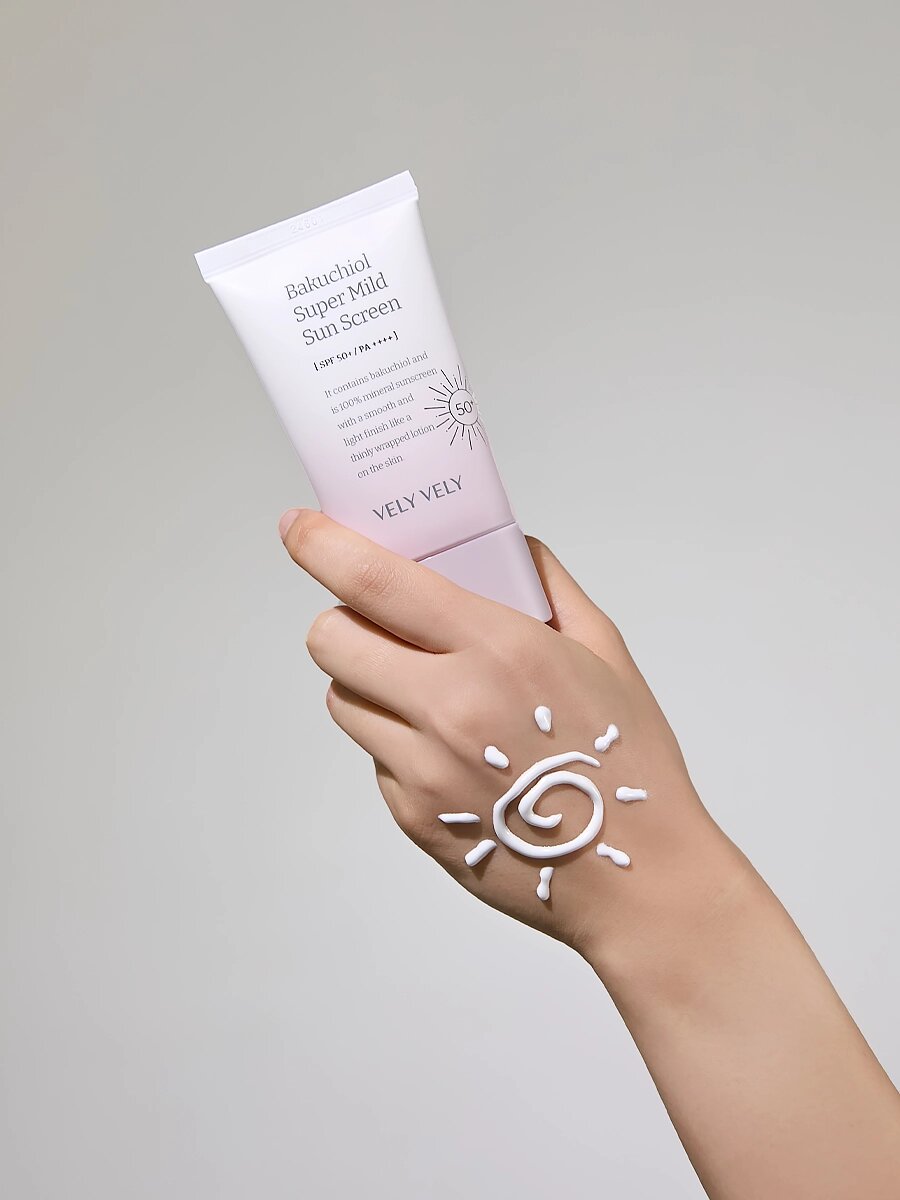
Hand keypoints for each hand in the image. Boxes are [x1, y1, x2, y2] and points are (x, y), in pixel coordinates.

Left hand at [279, 509, 720, 959]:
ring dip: (365, 682)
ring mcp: (423, 768)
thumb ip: (550, 586)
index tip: (299, 526)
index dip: (322, 545)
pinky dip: (396, 742)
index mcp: (498, 649)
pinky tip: (452, 753)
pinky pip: (375, 757)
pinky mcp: (413, 816)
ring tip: (421, 691)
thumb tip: (509, 547)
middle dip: (342, 619)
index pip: (375, 581)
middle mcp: (448, 705)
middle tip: (378, 624)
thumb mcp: (606, 652)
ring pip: (342, 699)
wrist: (637, 878)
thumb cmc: (628, 762)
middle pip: (331, 640)